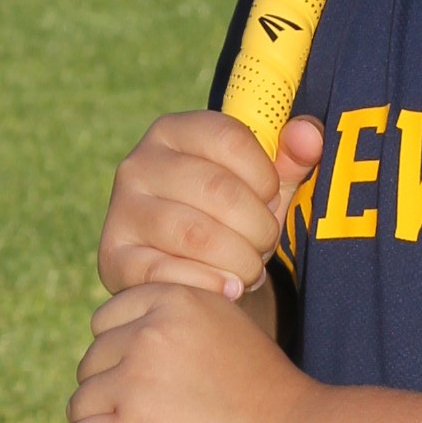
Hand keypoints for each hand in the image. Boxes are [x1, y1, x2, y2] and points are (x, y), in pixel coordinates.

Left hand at [63, 279, 311, 422]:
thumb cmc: (271, 398)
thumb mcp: (232, 332)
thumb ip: (196, 327)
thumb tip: (164, 342)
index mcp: (177, 300)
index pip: (108, 317)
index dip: (111, 347)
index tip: (123, 372)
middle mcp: (151, 332)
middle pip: (92, 359)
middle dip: (101, 386)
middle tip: (125, 413)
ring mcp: (137, 380)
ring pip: (82, 402)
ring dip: (90, 421)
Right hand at [98, 109, 323, 300]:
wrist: (191, 271)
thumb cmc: (232, 218)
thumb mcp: (264, 184)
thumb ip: (292, 155)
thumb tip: (308, 135)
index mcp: (174, 131)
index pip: (230, 138)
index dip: (265, 177)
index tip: (271, 200)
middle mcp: (138, 163)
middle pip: (217, 190)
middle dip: (257, 227)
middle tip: (264, 246)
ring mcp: (122, 210)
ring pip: (195, 234)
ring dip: (238, 260)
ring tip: (249, 270)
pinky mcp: (113, 257)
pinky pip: (166, 272)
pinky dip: (209, 284)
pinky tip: (229, 290)